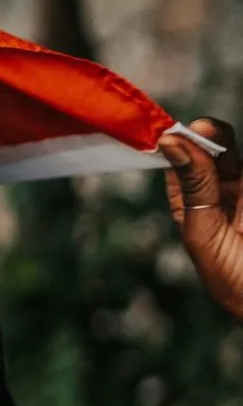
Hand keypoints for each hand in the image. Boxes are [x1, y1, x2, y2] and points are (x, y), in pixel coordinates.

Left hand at [160, 117, 242, 319]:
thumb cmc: (233, 278)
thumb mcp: (205, 231)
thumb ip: (194, 185)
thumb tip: (170, 142)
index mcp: (192, 206)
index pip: (179, 165)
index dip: (173, 146)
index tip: (169, 132)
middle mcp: (222, 194)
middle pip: (213, 152)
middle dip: (206, 136)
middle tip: (201, 127)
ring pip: (234, 156)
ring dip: (224, 142)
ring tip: (211, 131)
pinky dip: (236, 159)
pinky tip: (230, 164)